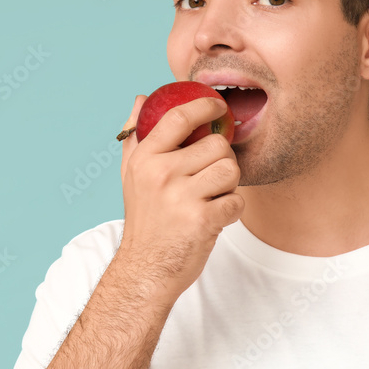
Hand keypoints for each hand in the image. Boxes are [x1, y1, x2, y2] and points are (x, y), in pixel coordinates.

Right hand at [117, 95, 243, 306]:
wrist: (146, 269)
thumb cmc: (144, 219)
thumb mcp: (131, 174)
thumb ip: (137, 136)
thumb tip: (140, 99)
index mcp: (146, 158)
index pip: (179, 117)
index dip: (205, 106)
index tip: (217, 106)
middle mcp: (162, 173)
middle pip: (217, 145)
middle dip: (222, 160)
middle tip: (210, 178)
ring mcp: (182, 197)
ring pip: (231, 170)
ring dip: (229, 185)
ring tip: (211, 197)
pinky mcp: (202, 220)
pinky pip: (236, 200)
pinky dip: (231, 210)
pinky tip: (214, 217)